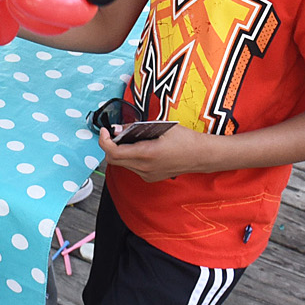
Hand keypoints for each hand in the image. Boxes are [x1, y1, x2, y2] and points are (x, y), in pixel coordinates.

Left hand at [97, 123, 213, 181]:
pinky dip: (129, 157)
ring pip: (122, 164)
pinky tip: (139, 148)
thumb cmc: (184, 139)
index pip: (114, 152)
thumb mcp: (160, 127)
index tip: (104, 131)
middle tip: (113, 133)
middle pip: (114, 160)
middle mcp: (145, 168)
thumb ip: (136, 128)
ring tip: (127, 139)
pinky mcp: (150, 178)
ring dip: (119, 152)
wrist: (200, 156)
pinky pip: (132, 168)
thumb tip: (118, 129)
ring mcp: (147, 175)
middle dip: (109, 146)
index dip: (104, 141)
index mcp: (147, 153)